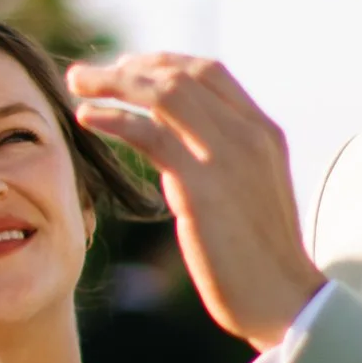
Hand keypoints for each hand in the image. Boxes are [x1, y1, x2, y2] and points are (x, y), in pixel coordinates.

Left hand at [63, 56, 322, 348]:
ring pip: (164, 93)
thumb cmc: (261, 258)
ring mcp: (227, 155)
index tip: (128, 69)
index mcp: (264, 131)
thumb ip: (222, 160)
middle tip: (89, 75)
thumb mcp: (248, 191)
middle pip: (182, 75)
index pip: (210, 73)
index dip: (164, 63)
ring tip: (77, 83)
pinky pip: (149, 133)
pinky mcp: (201, 184)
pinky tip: (88, 118)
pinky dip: (114, 119)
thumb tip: (179, 148)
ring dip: (114, 82)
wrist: (284, 299)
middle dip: (130, 67)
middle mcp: (249, 133)